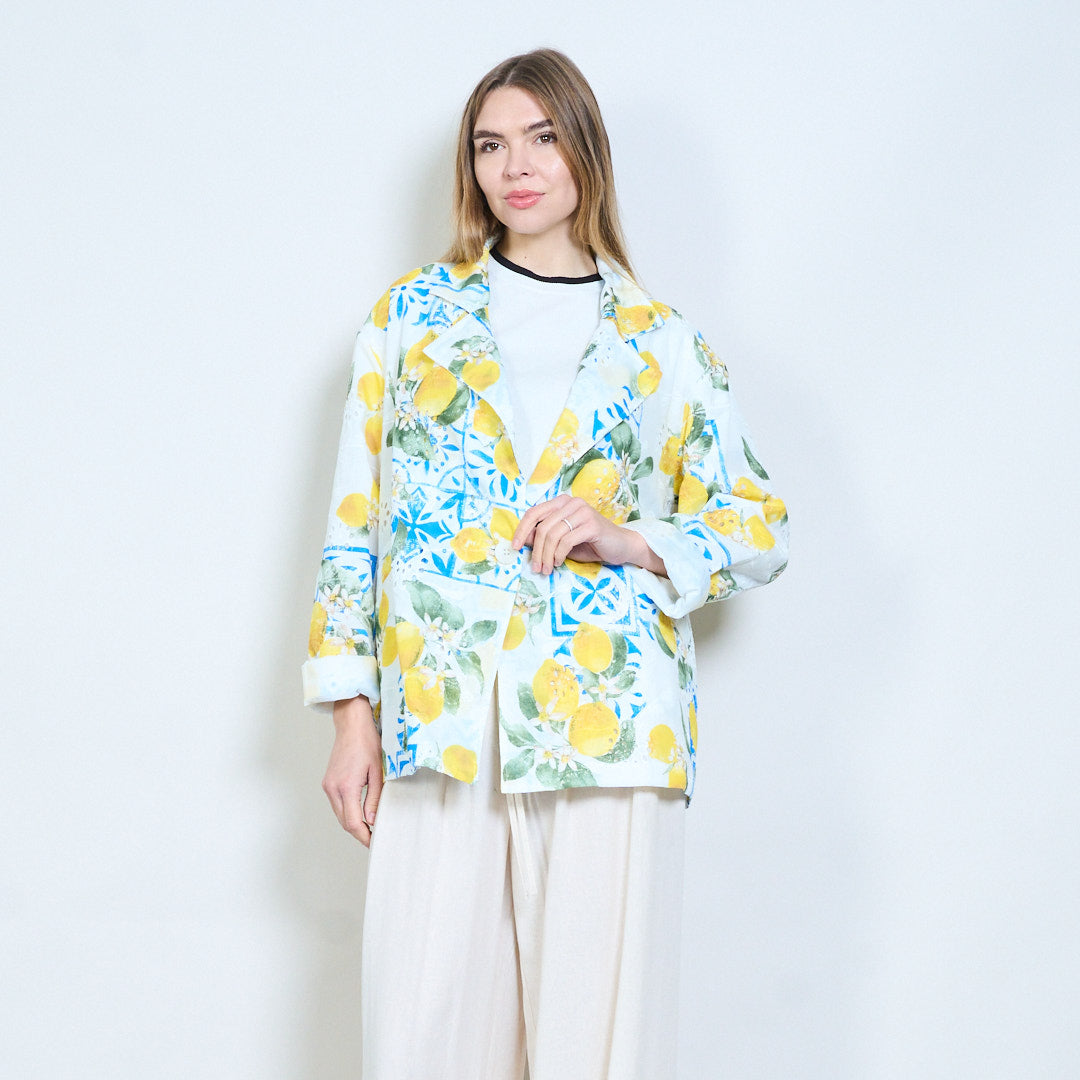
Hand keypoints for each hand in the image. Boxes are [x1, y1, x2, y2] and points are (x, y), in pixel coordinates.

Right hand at [323, 696, 382, 846]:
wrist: (351, 725)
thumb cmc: (367, 743)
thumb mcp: (377, 771)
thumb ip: (375, 797)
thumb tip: (372, 820)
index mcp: (346, 787)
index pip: (353, 822)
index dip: (364, 836)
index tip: (374, 842)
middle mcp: (333, 788)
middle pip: (344, 822)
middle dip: (359, 833)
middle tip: (374, 839)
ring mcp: (328, 785)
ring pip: (339, 814)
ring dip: (352, 823)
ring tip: (369, 828)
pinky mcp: (328, 782)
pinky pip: (337, 804)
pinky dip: (347, 812)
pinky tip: (360, 813)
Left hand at [511, 494, 666, 575]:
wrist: (621, 547)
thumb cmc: (590, 544)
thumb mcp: (562, 541)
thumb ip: (544, 537)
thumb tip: (524, 540)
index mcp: (562, 502)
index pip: (534, 512)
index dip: (522, 530)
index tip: (515, 547)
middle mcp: (572, 502)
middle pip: (542, 526)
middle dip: (536, 550)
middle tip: (536, 568)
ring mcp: (583, 512)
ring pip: (553, 534)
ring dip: (546, 556)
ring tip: (546, 569)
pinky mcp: (592, 525)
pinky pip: (566, 541)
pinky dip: (559, 554)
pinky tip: (559, 562)